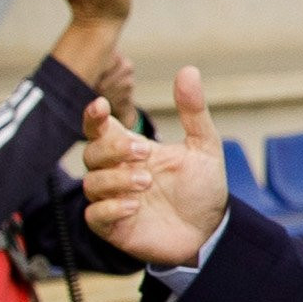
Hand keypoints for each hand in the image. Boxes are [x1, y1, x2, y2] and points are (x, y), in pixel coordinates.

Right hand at [81, 64, 227, 266]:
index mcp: (131, 148)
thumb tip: (188, 70)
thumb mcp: (203, 146)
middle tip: (144, 152)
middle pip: (91, 152)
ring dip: (116, 179)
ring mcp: (112, 200)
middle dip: (112, 149)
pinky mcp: (114, 228)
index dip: (93, 116)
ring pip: (92, 183)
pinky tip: (134, 205)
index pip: (98, 128)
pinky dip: (110, 208)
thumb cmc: (202, 187)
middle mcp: (116, 172)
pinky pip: (94, 216)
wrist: (211, 231)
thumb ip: (193, 111)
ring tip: (147, 182)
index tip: (101, 107)